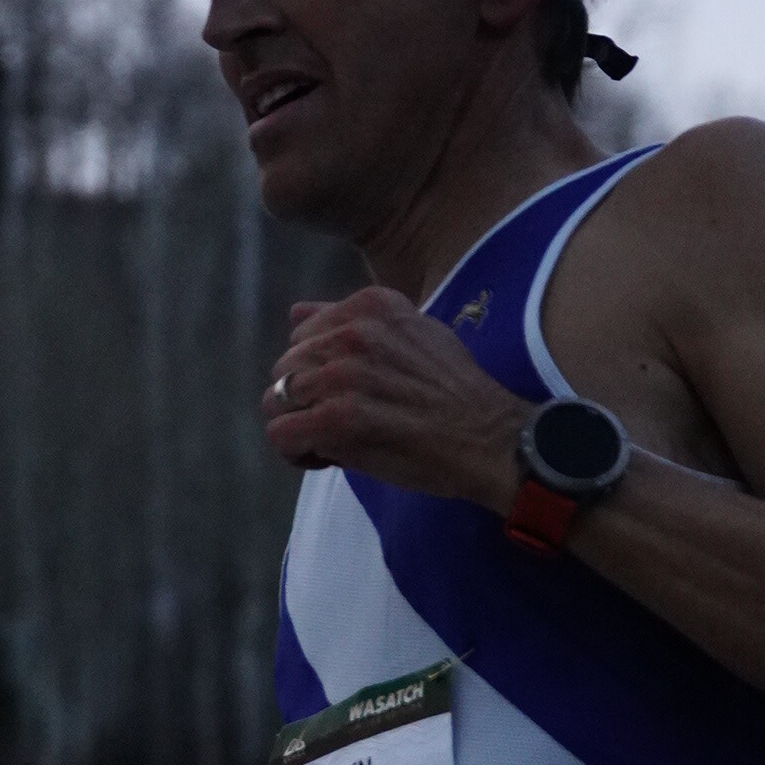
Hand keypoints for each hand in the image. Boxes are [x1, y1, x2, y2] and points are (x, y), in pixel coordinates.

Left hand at [264, 290, 521, 507]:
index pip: (304, 333)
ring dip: (298, 427)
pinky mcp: (337, 420)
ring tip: (331, 443)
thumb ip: (352, 322)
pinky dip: (296, 452)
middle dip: (304, 401)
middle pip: (285, 368)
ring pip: (275, 401)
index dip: (318, 371)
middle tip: (338, 425)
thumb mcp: (412, 334)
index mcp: (370, 306)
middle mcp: (352, 333)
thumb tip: (295, 313)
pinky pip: (281, 434)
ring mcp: (343, 375)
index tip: (347, 395)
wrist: (489, 437)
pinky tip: (325, 458)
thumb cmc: (455, 394)